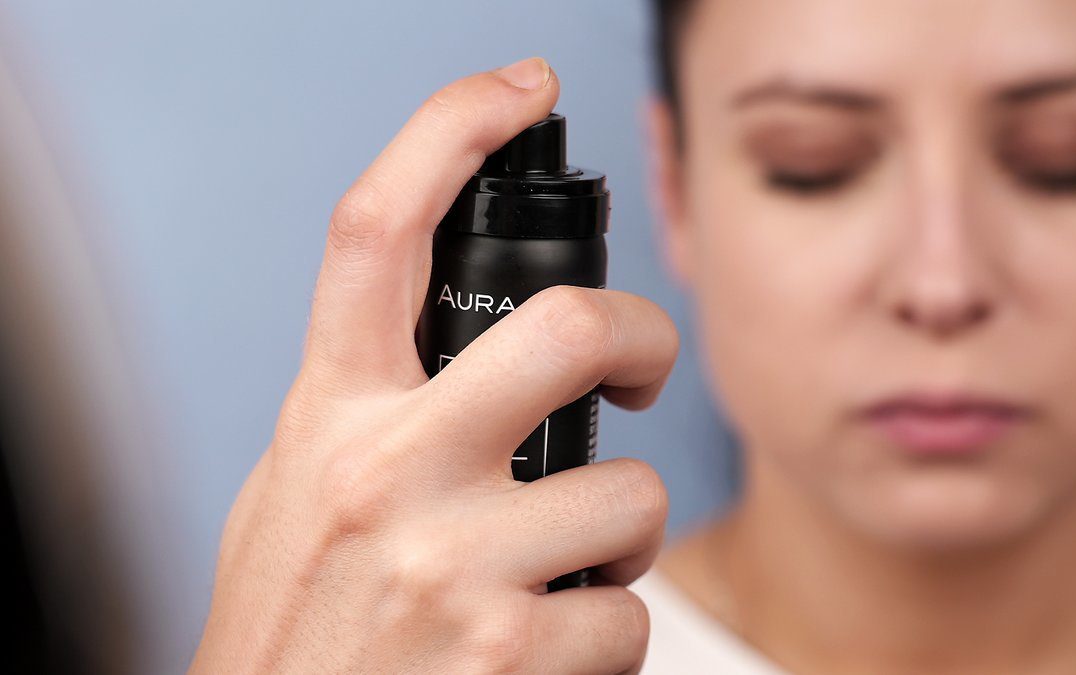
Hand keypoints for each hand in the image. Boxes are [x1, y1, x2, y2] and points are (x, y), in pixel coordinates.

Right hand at [190, 57, 679, 673]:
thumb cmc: (293, 630)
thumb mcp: (293, 497)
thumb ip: (361, 418)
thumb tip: (441, 349)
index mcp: (331, 419)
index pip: (380, 231)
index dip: (449, 129)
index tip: (516, 88)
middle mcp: (389, 474)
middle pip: (563, 325)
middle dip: (639, 335)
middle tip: (641, 365)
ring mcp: (454, 565)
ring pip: (629, 495)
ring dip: (621, 532)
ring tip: (565, 569)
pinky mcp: (512, 654)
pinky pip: (629, 615)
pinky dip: (609, 632)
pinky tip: (549, 647)